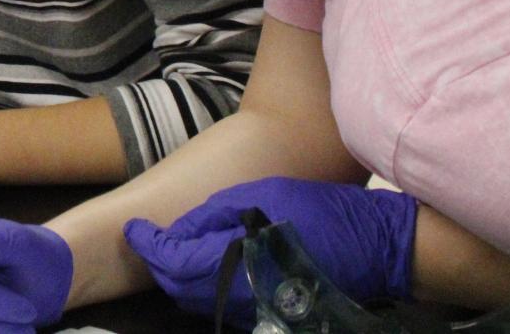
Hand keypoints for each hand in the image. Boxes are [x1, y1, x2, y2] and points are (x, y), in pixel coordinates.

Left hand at [124, 177, 417, 322]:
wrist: (375, 246)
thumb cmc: (317, 212)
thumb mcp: (258, 198)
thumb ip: (211, 217)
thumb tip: (174, 233)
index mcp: (236, 261)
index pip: (172, 263)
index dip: (148, 245)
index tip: (134, 228)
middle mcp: (242, 294)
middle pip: (180, 287)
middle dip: (161, 263)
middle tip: (151, 236)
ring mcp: (258, 308)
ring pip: (200, 299)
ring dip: (181, 276)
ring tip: (176, 245)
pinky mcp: (271, 312)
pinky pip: (225, 304)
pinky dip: (207, 286)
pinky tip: (208, 261)